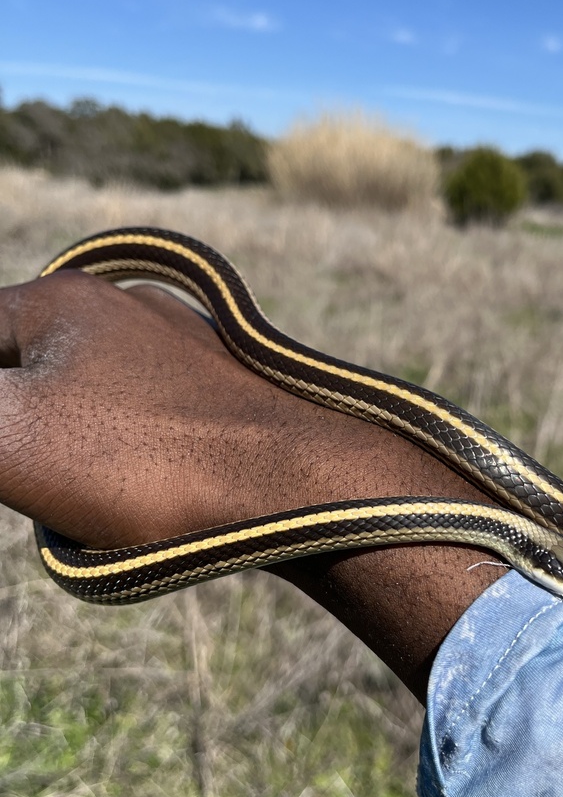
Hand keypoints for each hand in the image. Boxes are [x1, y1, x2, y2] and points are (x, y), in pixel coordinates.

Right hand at [0, 270, 504, 699]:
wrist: (298, 484)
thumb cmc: (147, 457)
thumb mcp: (8, 435)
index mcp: (60, 300)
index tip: (17, 454)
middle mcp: (125, 305)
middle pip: (25, 369)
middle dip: (19, 430)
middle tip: (47, 483)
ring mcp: (182, 342)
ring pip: (86, 395)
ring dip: (72, 449)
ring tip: (98, 495)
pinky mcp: (222, 387)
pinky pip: (144, 415)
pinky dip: (129, 453)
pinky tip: (149, 490)